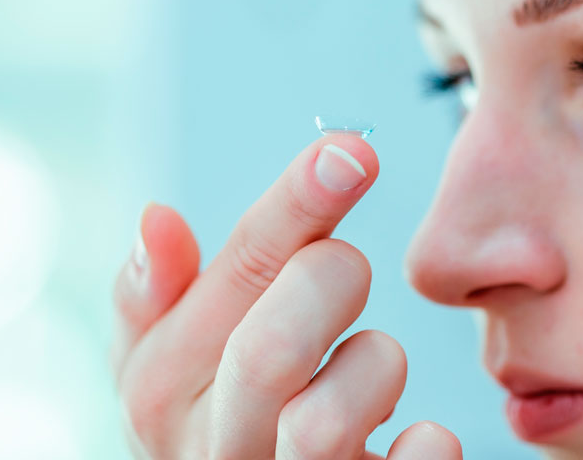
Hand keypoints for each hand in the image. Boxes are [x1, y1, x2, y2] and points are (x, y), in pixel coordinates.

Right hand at [110, 135, 461, 459]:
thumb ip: (153, 295)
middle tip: (346, 271)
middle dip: (330, 280)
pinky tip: (420, 433)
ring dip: (375, 366)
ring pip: (326, 425)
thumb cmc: (222, 415)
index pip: (231, 278)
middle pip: (267, 351)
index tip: (351, 152)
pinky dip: (429, 445)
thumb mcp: (169, 361)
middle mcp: (213, 450)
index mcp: (161, 391)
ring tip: (371, 364)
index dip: (296, 205)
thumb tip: (157, 216)